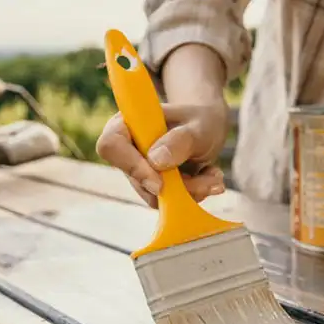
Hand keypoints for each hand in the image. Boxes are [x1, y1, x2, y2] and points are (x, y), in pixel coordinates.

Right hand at [96, 100, 228, 207]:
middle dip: (176, 185)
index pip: (111, 146)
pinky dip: (191, 195)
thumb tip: (155, 162)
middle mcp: (127, 150)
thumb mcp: (199, 126)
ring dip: (190, 191)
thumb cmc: (200, 121)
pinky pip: (165, 202)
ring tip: (212, 175)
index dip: (132, 167)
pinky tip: (206, 178)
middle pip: (137, 179)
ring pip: (153, 196)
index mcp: (127, 124)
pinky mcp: (150, 187)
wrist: (208, 129)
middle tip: (209, 178)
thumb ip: (181, 140)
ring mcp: (137, 171)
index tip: (161, 182)